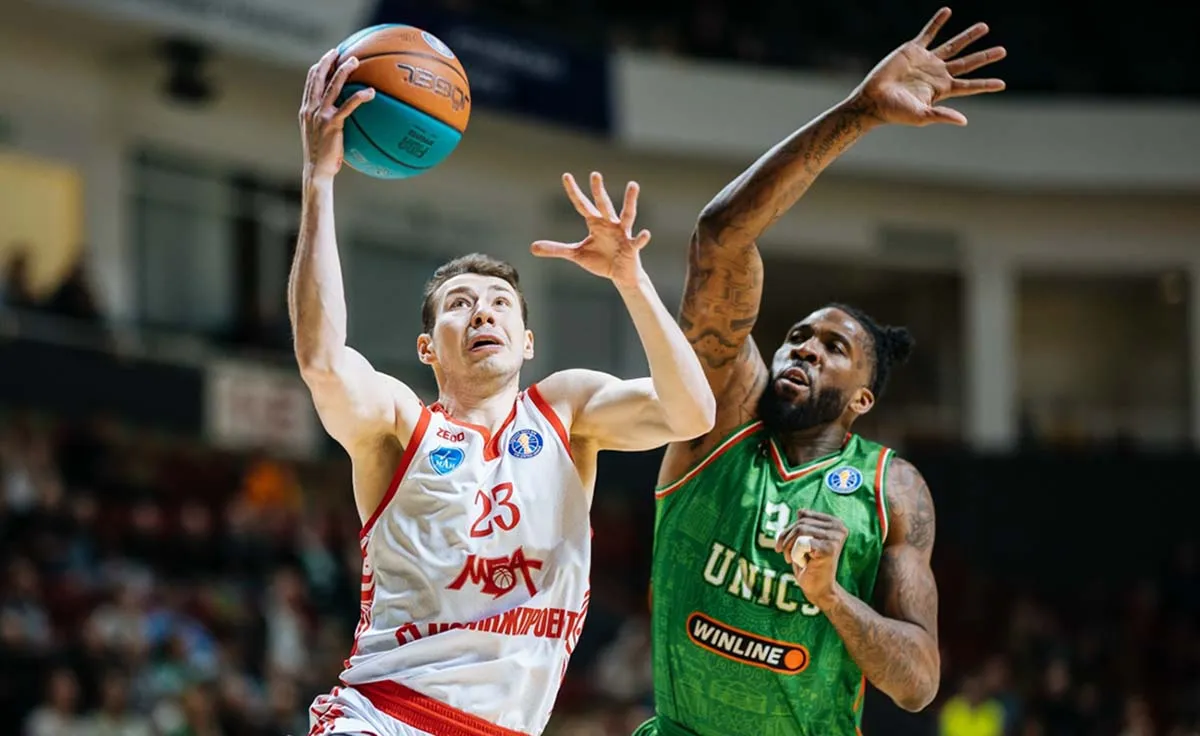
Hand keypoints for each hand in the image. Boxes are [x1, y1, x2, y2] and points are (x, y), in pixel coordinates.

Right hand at [300, 48, 374, 180]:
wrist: (317, 170)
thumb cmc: (323, 157)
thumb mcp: (321, 135)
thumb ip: (328, 122)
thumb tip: (344, 118)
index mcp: (307, 109)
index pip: (310, 82)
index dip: (319, 66)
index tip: (328, 56)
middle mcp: (311, 108)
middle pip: (317, 77)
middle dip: (327, 61)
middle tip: (338, 50)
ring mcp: (320, 115)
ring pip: (332, 86)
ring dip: (343, 71)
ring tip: (355, 61)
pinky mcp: (331, 124)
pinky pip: (347, 106)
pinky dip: (359, 97)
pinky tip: (371, 92)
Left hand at [531, 172, 650, 288]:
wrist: (620, 275)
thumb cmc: (600, 260)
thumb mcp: (576, 254)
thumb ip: (556, 249)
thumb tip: (532, 247)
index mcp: (595, 223)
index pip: (582, 204)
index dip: (574, 191)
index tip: (566, 176)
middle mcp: (609, 224)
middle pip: (603, 204)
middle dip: (598, 190)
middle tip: (595, 174)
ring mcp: (622, 234)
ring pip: (627, 214)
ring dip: (629, 200)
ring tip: (633, 185)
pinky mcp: (631, 247)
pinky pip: (637, 241)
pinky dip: (642, 238)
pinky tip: (646, 233)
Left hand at [774, 509, 848, 609]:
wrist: (818, 589)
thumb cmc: (810, 565)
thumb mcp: (803, 541)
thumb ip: (804, 525)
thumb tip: (801, 511)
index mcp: (835, 523)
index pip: (804, 515)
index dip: (789, 529)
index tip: (783, 544)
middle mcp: (839, 528)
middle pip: (801, 523)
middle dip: (786, 539)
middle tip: (786, 555)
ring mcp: (835, 538)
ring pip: (800, 531)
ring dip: (790, 547)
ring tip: (796, 560)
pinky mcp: (829, 549)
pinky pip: (801, 543)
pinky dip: (796, 554)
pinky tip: (805, 564)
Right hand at [849, 7, 1005, 126]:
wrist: (872, 99)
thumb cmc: (894, 112)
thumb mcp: (920, 116)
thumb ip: (942, 115)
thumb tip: (964, 121)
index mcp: (941, 90)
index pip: (969, 86)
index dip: (985, 85)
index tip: (1002, 84)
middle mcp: (937, 74)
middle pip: (967, 63)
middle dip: (985, 57)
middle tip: (1002, 51)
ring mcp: (926, 60)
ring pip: (953, 45)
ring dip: (969, 36)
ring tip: (984, 27)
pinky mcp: (913, 50)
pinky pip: (928, 32)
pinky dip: (937, 22)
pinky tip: (947, 11)